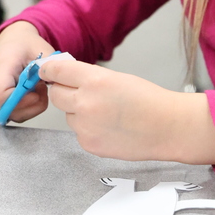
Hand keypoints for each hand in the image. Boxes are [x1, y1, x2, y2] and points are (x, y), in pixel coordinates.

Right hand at [0, 21, 55, 121]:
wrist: (12, 41)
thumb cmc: (25, 45)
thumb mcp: (43, 51)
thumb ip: (48, 69)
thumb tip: (54, 84)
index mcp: (0, 64)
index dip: (21, 101)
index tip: (37, 93)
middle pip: (4, 108)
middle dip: (30, 105)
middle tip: (41, 89)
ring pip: (8, 114)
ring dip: (28, 108)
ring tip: (35, 89)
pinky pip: (8, 113)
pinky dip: (23, 108)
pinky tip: (28, 95)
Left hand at [39, 57, 214, 164]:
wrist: (168, 128)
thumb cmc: (149, 101)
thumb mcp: (118, 78)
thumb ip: (89, 77)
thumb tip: (65, 77)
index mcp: (94, 80)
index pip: (56, 71)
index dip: (49, 70)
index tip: (46, 71)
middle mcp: (85, 103)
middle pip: (56, 95)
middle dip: (64, 91)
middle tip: (80, 92)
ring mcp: (85, 127)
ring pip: (68, 115)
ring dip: (78, 112)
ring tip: (107, 114)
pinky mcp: (89, 144)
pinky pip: (79, 132)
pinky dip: (88, 129)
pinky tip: (110, 128)